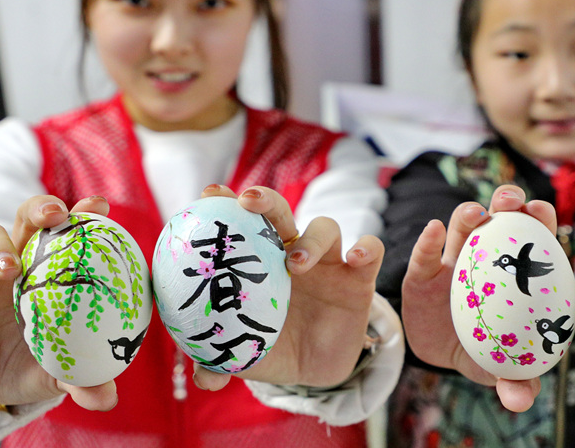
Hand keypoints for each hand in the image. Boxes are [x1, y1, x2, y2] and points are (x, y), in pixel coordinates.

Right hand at [0, 195, 118, 410]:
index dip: (84, 214)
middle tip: (56, 215)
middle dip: (42, 208)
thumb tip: (107, 399)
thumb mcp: (54, 375)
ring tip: (8, 266)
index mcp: (52, 274)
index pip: (70, 233)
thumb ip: (81, 381)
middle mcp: (19, 263)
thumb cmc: (27, 366)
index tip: (100, 207)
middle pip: (29, 218)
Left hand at [192, 185, 382, 390]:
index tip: (211, 194)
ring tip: (296, 262)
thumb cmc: (273, 347)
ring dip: (311, 239)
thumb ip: (221, 362)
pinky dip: (366, 248)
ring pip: (326, 228)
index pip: (243, 222)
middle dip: (266, 200)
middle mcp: (292, 251)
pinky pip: (370, 250)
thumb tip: (204, 380)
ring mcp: (328, 261)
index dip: (228, 202)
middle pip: (281, 211)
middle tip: (248, 204)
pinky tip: (355, 259)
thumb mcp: (246, 355)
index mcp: (259, 261)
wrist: (316, 369)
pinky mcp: (359, 278)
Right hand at [400, 184, 552, 411]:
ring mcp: (455, 259)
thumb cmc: (482, 349)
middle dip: (507, 201)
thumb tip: (519, 400)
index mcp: (517, 271)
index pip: (534, 236)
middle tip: (510, 201)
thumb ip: (514, 381)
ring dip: (469, 215)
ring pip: (462, 228)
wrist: (440, 352)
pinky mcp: (424, 271)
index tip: (541, 213)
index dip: (540, 218)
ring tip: (474, 214)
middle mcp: (488, 255)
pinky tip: (433, 231)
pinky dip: (429, 241)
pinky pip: (426, 253)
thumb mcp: (499, 365)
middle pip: (500, 218)